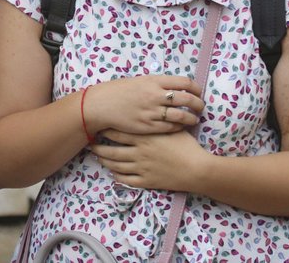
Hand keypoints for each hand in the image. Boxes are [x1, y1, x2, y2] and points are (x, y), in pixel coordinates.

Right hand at [84, 75, 203, 136]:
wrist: (101, 105)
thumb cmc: (119, 91)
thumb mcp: (139, 81)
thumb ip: (157, 84)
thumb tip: (175, 87)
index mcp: (154, 81)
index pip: (184, 83)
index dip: (195, 88)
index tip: (198, 92)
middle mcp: (155, 95)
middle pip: (186, 100)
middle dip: (198, 104)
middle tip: (201, 107)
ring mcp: (152, 112)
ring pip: (181, 116)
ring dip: (191, 118)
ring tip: (195, 119)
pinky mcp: (148, 126)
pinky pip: (170, 128)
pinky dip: (179, 127)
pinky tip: (181, 127)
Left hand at [91, 128, 210, 191]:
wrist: (197, 169)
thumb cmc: (187, 145)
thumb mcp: (172, 127)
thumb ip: (159, 120)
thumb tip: (153, 107)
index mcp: (144, 137)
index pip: (117, 132)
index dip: (105, 130)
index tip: (98, 127)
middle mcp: (139, 152)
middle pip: (112, 150)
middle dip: (99, 147)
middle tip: (90, 144)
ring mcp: (141, 168)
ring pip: (116, 165)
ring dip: (105, 161)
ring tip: (98, 157)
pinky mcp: (146, 181)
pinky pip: (126, 180)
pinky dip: (117, 176)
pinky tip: (113, 173)